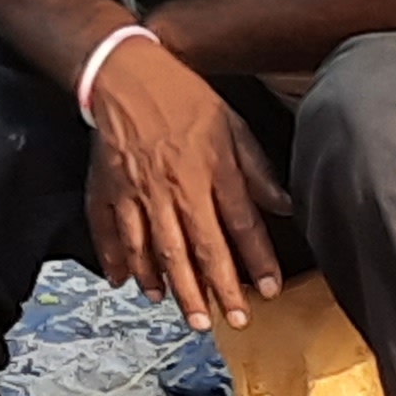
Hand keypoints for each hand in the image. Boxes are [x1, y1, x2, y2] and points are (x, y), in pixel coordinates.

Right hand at [82, 35, 286, 331]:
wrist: (124, 73)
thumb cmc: (184, 98)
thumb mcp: (232, 126)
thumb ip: (258, 170)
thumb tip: (287, 206)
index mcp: (211, 170)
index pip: (240, 226)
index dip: (256, 262)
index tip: (268, 292)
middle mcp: (175, 187)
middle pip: (198, 248)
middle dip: (216, 290)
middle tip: (230, 323)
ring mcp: (138, 191)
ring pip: (157, 250)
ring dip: (174, 287)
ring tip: (191, 316)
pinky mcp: (108, 190)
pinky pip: (113, 233)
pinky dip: (120, 261)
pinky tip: (130, 285)